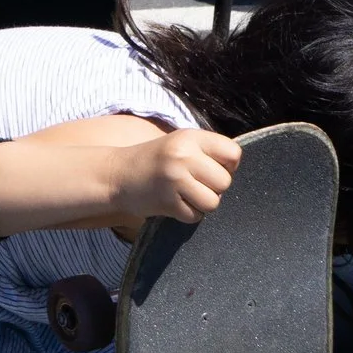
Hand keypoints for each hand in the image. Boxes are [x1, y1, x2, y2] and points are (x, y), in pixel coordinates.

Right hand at [112, 128, 240, 224]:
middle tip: (193, 183)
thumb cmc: (155, 161)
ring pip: (213, 202)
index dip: (227, 165)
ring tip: (183, 194)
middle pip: (225, 182)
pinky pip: (196, 216)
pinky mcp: (168, 201)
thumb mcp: (179, 144)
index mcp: (189, 137)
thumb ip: (207, 152)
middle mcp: (183, 155)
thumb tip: (236, 169)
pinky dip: (187, 213)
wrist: (116, 175)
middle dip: (213, 187)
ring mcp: (174, 179)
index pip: (233, 153)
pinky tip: (172, 202)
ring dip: (201, 203)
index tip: (210, 167)